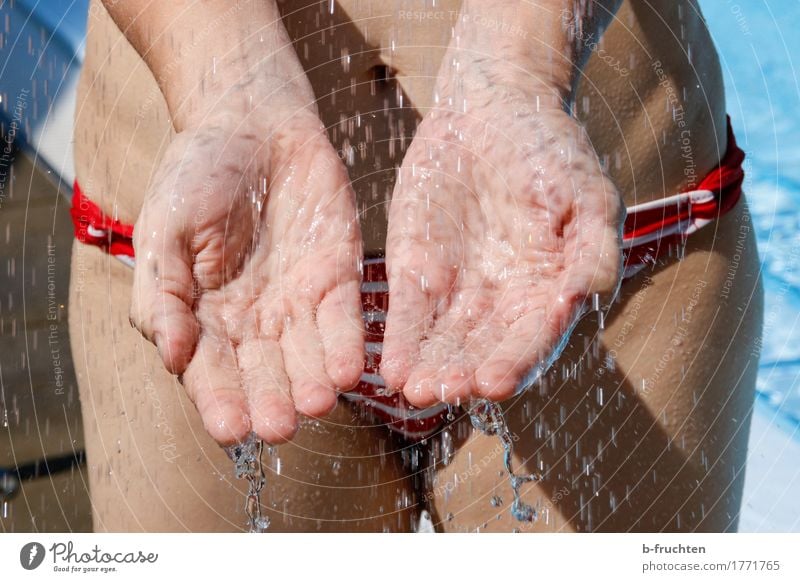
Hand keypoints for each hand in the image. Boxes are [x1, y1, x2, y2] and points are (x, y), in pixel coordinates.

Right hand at [130, 97, 363, 444]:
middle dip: (272, 401)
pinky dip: (348, 345)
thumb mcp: (164, 228)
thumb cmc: (197, 174)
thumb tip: (171, 355)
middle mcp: (254, 323)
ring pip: (308, 357)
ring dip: (314, 382)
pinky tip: (352, 369)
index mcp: (205, 318)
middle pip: (264, 374)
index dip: (220, 401)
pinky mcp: (336, 280)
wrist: (251, 123)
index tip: (230, 429)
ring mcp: (298, 304)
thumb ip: (163, 292)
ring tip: (319, 402)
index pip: (211, 372)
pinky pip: (345, 321)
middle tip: (280, 427)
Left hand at [381, 68, 621, 407]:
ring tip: (415, 389)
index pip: (533, 340)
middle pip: (483, 352)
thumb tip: (595, 290)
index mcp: (549, 291)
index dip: (515, 363)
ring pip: (443, 342)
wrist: (492, 106)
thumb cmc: (549, 149)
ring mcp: (459, 291)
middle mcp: (503, 304)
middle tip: (446, 391)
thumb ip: (593, 241)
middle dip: (464, 375)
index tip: (494, 383)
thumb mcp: (583, 190)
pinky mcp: (418, 272)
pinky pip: (408, 313)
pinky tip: (391, 367)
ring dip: (430, 368)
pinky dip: (401, 340)